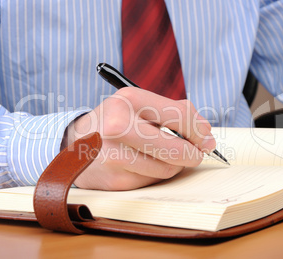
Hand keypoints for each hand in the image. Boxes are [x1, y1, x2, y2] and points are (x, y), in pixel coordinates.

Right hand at [62, 87, 215, 190]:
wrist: (75, 142)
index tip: (207, 139)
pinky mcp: (114, 180)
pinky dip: (154, 174)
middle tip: (195, 153)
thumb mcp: (139, 105)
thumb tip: (206, 133)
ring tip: (160, 155)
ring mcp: (114, 156)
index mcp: (128, 101)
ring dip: (172, 165)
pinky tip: (142, 165)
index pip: (179, 115)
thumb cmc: (116, 121)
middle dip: (193, 153)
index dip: (200, 130)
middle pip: (176, 148)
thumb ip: (174, 112)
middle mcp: (118, 127)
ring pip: (167, 169)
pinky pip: (151, 181)